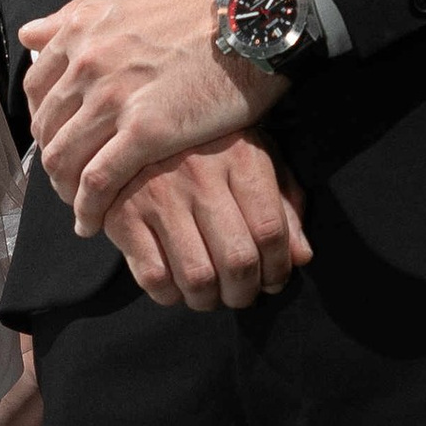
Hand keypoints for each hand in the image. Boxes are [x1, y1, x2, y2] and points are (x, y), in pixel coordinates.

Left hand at [21, 0, 284, 233]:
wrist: (249, 15)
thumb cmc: (198, 7)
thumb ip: (75, 19)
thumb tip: (30, 34)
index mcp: (81, 33)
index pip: (36, 89)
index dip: (40, 120)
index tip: (54, 138)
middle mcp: (87, 65)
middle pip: (47, 128)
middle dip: (52, 159)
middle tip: (66, 181)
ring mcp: (114, 99)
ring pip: (64, 158)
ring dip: (64, 189)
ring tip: (77, 206)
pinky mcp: (146, 131)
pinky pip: (99, 181)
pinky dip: (88, 208)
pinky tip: (91, 223)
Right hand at [100, 135, 309, 310]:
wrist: (136, 124)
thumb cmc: (211, 149)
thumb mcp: (256, 160)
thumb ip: (284, 206)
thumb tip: (302, 257)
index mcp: (240, 158)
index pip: (270, 231)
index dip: (278, 268)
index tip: (274, 280)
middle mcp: (200, 175)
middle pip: (237, 259)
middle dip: (245, 292)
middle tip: (241, 294)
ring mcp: (158, 195)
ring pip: (197, 276)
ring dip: (209, 300)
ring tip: (210, 295)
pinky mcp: (123, 214)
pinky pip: (153, 277)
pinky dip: (169, 295)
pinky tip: (175, 286)